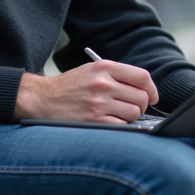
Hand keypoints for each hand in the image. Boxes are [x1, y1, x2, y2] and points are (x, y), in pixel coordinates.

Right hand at [15, 60, 159, 123]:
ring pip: (134, 113)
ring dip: (130, 117)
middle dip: (142, 105)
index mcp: (104, 68)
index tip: (153, 97)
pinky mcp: (94, 120)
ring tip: (118, 115)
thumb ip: (115, 75)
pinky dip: (120, 126)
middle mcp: (103, 83)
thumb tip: (144, 89)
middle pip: (142, 97)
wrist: (42, 99)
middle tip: (133, 108)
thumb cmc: (69, 87)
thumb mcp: (91, 71)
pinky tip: (110, 122)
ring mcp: (99, 103)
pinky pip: (122, 126)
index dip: (152, 89)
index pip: (142, 76)